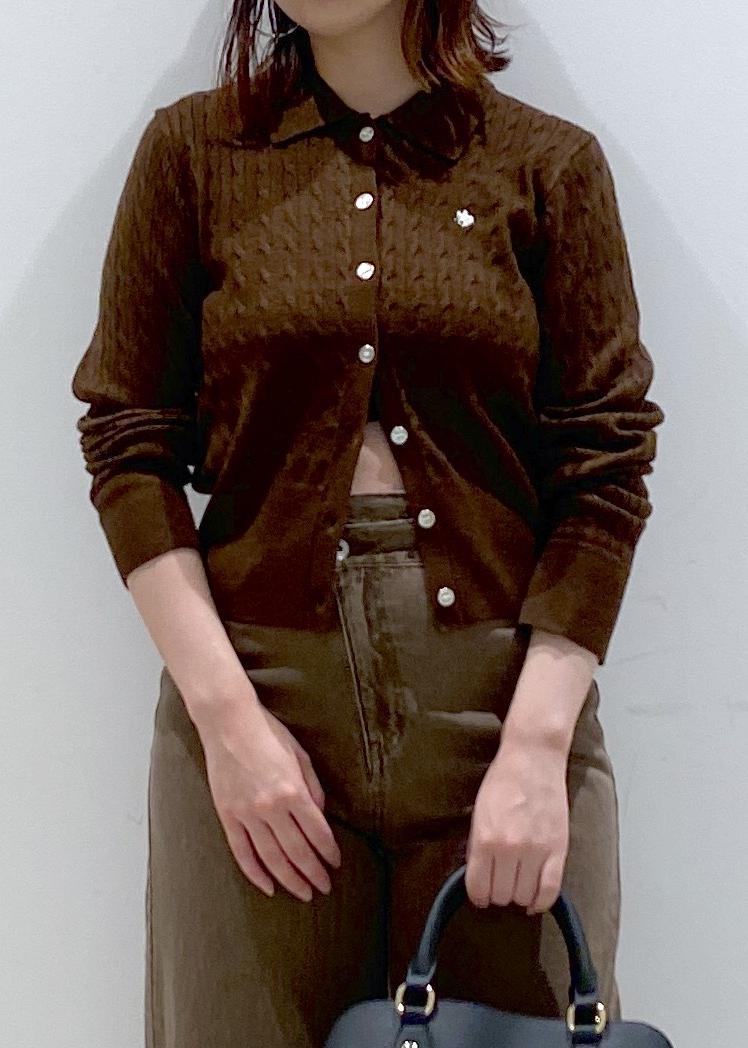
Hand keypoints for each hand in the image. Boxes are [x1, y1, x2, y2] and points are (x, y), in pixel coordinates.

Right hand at [197, 700, 341, 900]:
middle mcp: (271, 807)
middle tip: (324, 887)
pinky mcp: (227, 815)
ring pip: (271, 857)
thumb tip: (320, 814)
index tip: (335, 863)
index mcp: (293, 791)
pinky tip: (268, 887)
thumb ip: (312, 787)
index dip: (328, 851)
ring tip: (302, 893)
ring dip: (289, 879)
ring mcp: (247, 813)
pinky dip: (255, 873)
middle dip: (313, 872)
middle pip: (297, 851)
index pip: (317, 832)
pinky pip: (242, 851)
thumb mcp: (300, 755)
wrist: (228, 722)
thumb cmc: (268, 733)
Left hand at [464, 736, 569, 914]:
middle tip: (500, 884)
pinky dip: (542, 902)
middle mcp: (510, 848)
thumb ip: (477, 846)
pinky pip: (551, 889)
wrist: (533, 759)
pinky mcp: (558, 849)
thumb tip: (479, 876)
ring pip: (524, 896)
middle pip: (502, 894)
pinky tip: (535, 901)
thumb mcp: (479, 813)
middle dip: (498, 894)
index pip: (478, 887)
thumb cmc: (503, 781)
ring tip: (517, 885)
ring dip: (519, 896)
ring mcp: (536, 850)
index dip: (478, 896)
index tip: (481, 896)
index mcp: (485, 838)